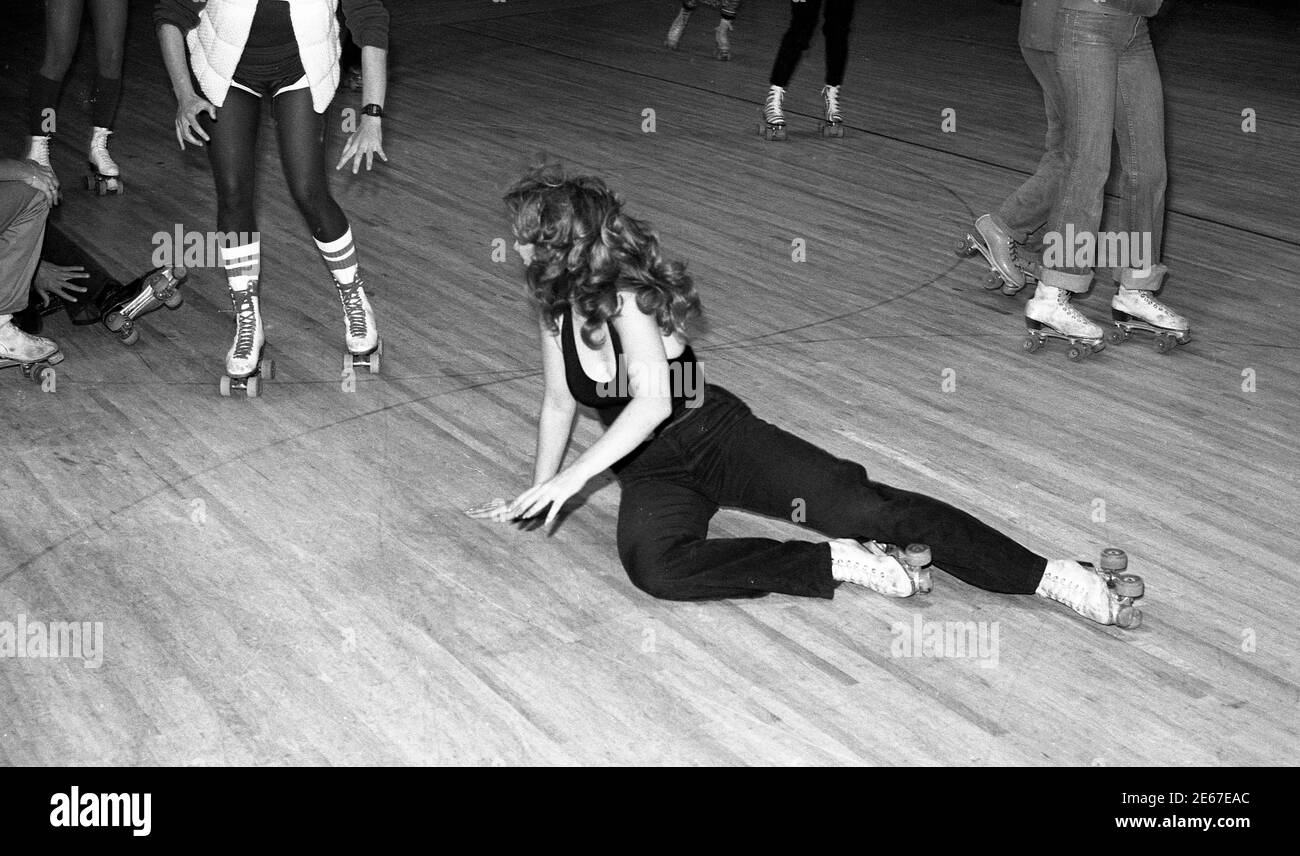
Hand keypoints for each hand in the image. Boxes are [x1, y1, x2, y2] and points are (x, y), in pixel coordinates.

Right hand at [22, 163, 58, 206]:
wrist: (24, 169)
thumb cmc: (25, 166)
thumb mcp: (32, 163)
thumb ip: (35, 164)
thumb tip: (33, 163)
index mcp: (47, 170)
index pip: (54, 178)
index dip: (55, 183)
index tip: (55, 187)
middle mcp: (50, 176)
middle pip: (57, 185)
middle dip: (58, 191)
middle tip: (59, 196)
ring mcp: (49, 182)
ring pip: (55, 192)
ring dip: (56, 199)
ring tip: (56, 204)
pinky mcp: (45, 187)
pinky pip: (49, 196)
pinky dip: (50, 201)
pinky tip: (50, 205)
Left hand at [33, 262, 89, 305]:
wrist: (33, 267)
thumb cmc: (36, 278)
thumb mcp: (39, 289)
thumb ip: (44, 297)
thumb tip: (46, 305)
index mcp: (53, 287)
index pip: (62, 293)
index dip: (69, 297)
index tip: (75, 300)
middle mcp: (57, 281)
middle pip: (69, 285)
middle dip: (78, 288)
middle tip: (85, 289)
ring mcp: (59, 274)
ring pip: (71, 275)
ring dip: (80, 275)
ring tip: (87, 275)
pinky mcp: (59, 268)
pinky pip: (69, 268)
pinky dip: (76, 268)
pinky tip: (82, 268)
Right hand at [175, 93, 215, 148]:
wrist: (184, 96)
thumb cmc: (196, 100)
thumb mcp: (206, 103)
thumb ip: (211, 110)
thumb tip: (214, 119)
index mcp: (189, 114)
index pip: (195, 126)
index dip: (202, 133)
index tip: (208, 139)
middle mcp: (182, 118)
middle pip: (186, 133)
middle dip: (194, 140)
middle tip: (202, 143)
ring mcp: (178, 121)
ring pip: (182, 134)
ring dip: (190, 141)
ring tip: (200, 143)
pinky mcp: (177, 122)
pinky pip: (178, 133)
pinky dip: (180, 141)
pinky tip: (183, 148)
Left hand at [336, 115, 386, 173]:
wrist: (369, 121)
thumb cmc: (360, 131)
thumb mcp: (351, 138)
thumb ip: (347, 147)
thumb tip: (342, 155)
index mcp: (354, 144)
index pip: (347, 154)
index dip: (342, 161)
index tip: (337, 168)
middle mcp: (361, 145)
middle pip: (358, 155)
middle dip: (356, 164)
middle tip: (354, 172)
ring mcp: (369, 144)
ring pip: (369, 154)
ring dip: (369, 161)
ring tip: (368, 169)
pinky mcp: (377, 143)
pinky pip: (380, 150)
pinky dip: (383, 155)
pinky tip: (385, 159)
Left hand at [466, 469, 588, 530]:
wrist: (578, 470)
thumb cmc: (565, 478)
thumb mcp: (551, 483)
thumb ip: (544, 490)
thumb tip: (536, 495)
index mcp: (541, 485)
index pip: (526, 494)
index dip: (516, 502)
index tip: (508, 508)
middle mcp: (545, 488)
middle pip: (530, 498)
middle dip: (520, 507)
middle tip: (512, 515)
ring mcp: (554, 491)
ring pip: (540, 502)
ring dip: (532, 510)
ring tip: (525, 517)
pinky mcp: (563, 495)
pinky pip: (555, 507)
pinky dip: (550, 515)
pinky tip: (547, 523)